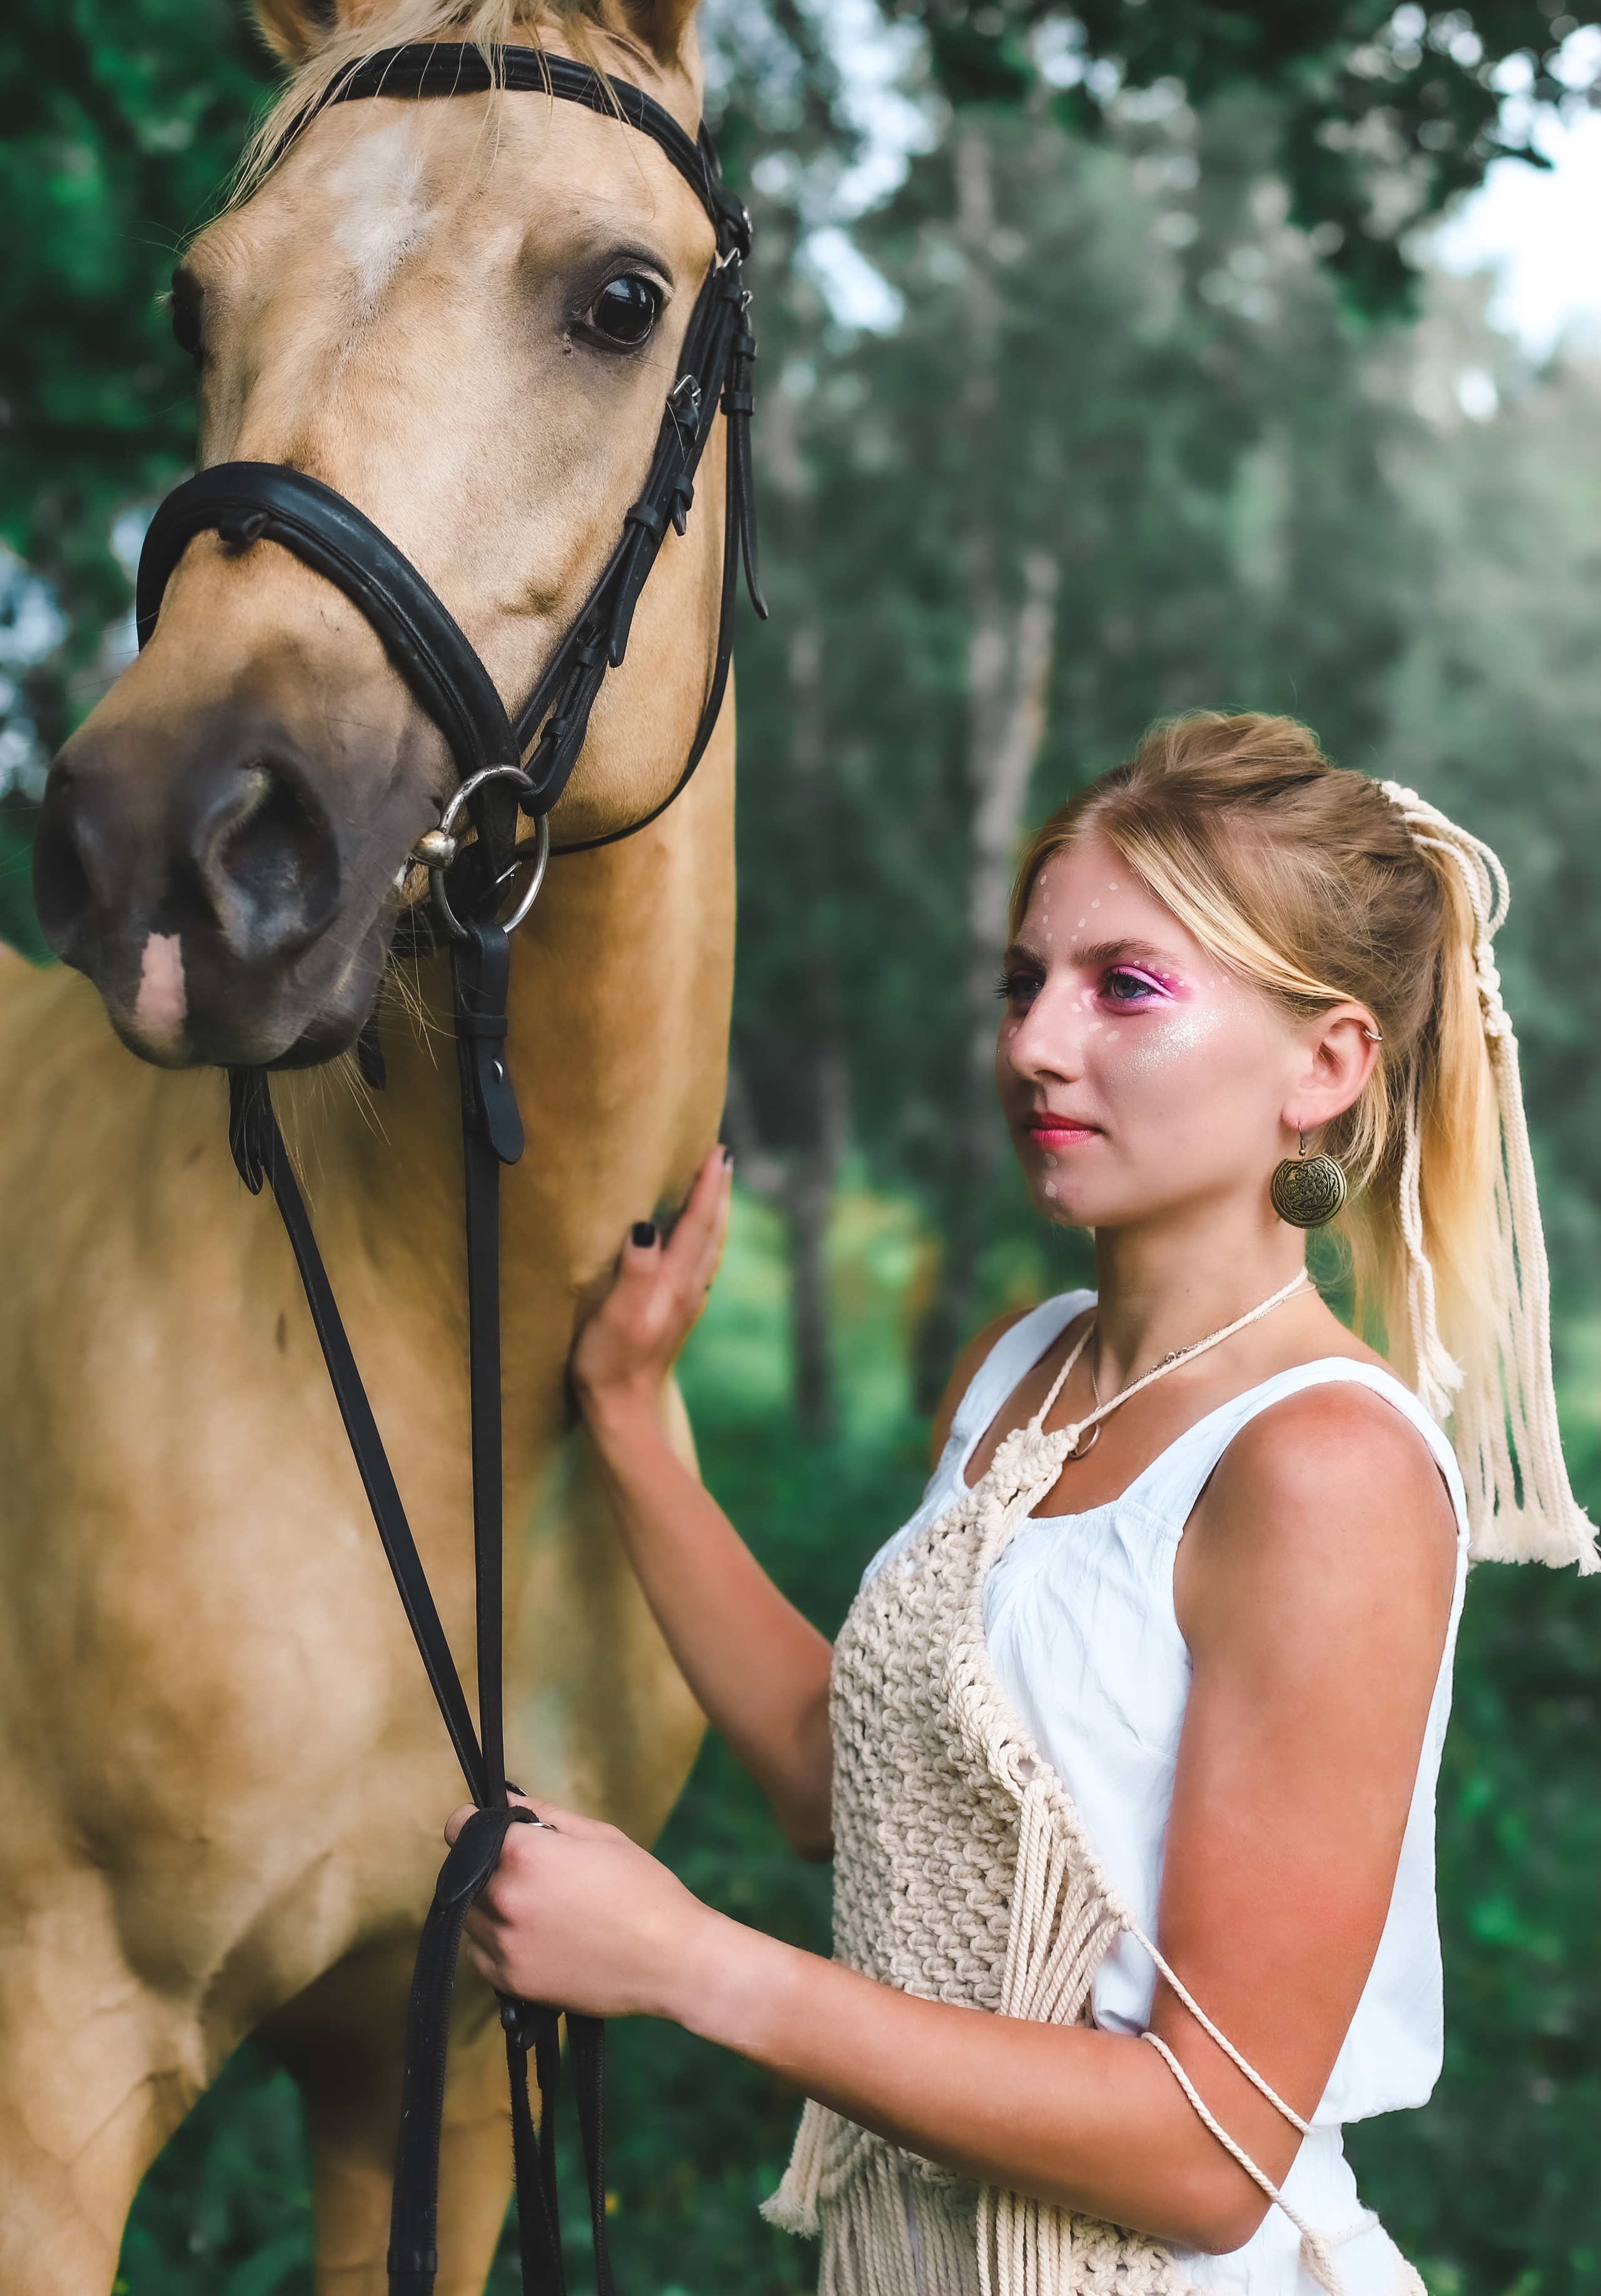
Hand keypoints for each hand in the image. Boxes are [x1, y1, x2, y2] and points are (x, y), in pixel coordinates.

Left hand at [445, 1793, 720, 2019]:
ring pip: (468, 1914)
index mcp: (524, 1855)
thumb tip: (506, 1800)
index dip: (471, 1822)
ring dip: (488, 1903)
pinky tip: (536, 1935)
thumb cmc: (642, 1891)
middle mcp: (504, 1899)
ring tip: (538, 1905)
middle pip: (462, 1872)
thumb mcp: (599, 1834)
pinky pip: (480, 1952)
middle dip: (487, 1864)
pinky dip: (496, 1941)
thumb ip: (543, 1814)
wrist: (671, 1960)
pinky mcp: (510, 1981)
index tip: (487, 1828)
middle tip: (529, 1870)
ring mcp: (503, 1944)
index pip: (458, 1827)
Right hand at [571, 1144, 731, 1421]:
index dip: (706, 1187)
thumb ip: (636, 1272)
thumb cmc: (611, 1365)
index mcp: (674, 1283)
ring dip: (715, 1215)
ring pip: (710, 1248)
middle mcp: (688, 1289)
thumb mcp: (618, 1317)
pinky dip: (705, 1241)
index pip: (696, 1223)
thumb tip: (646, 1228)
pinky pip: (700, 1265)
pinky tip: (698, 1242)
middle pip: (711, 1231)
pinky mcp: (676, 1316)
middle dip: (717, 1192)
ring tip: (716, 1189)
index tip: (715, 1152)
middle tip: (720, 1158)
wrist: (624, 1413)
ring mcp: (685, 1304)